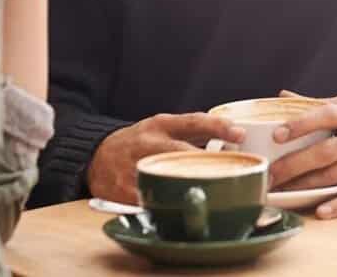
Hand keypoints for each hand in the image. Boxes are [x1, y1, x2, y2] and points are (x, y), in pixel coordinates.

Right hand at [87, 114, 245, 202]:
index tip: (240, 133)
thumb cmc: (140, 141)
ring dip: (190, 189)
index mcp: (161, 125)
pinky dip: (167, 208)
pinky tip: (184, 215)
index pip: (193, 122)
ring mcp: (135, 168)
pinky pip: (150, 201)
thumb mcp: (163, 127)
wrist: (97, 156)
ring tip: (214, 198)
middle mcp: (149, 144)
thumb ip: (194, 131)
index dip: (218, 127)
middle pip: (182, 153)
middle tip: (233, 173)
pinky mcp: (124, 192)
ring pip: (167, 180)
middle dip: (208, 164)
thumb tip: (234, 137)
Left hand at [267, 91, 336, 218]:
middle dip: (294, 164)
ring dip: (307, 185)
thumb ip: (323, 104)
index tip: (277, 135)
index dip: (300, 125)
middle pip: (325, 151)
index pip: (325, 115)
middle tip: (271, 174)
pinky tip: (322, 210)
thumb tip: (284, 95)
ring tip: (284, 191)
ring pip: (336, 175)